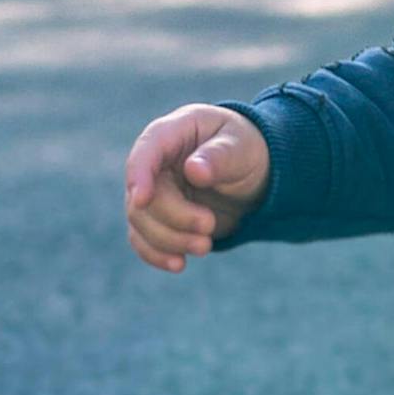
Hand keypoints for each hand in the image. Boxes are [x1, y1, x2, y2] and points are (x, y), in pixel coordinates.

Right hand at [124, 103, 270, 272]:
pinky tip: (179, 264)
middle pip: (144, 194)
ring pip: (141, 221)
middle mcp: (158, 161)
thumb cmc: (247, 149)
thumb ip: (220, 155)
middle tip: (209, 228)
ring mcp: (155, 190)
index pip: (147, 149)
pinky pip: (144, 239)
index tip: (143, 199)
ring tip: (205, 246)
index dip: (139, 174)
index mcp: (176, 130)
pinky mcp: (158, 217)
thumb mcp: (242, 146)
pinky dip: (158, 254)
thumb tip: (193, 170)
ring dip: (170, 240)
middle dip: (174, 217)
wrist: (253, 173)